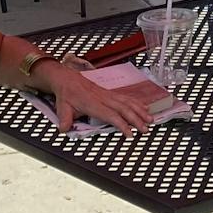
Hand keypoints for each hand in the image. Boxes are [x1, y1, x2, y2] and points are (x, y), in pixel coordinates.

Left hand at [50, 63, 165, 134]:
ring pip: (128, 102)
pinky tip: (145, 108)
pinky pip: (126, 98)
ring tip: (150, 119)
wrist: (67, 79)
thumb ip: (64, 119)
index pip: (110, 115)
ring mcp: (108, 95)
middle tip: (145, 130)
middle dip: (136, 119)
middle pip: (123, 109)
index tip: (130, 134)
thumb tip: (64, 129)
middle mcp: (103, 98)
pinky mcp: (110, 93)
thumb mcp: (62, 107)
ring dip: (140, 111)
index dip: (121, 124)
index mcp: (93, 103)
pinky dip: (137, 103)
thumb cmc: (66, 94)